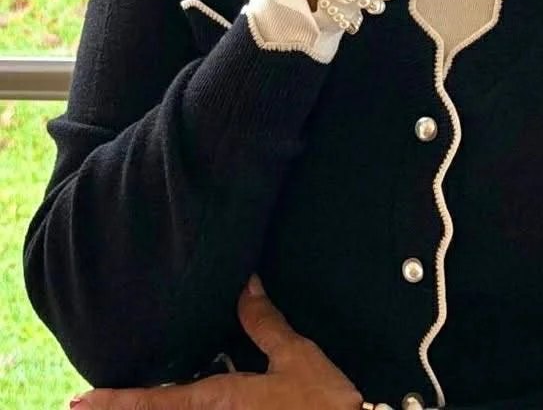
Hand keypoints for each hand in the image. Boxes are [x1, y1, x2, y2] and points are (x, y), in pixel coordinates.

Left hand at [71, 277, 361, 409]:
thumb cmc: (324, 403)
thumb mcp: (297, 357)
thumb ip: (265, 324)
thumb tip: (244, 284)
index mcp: (218, 401)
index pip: (155, 402)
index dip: (115, 402)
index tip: (78, 401)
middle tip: (80, 408)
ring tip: (119, 405)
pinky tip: (184, 407)